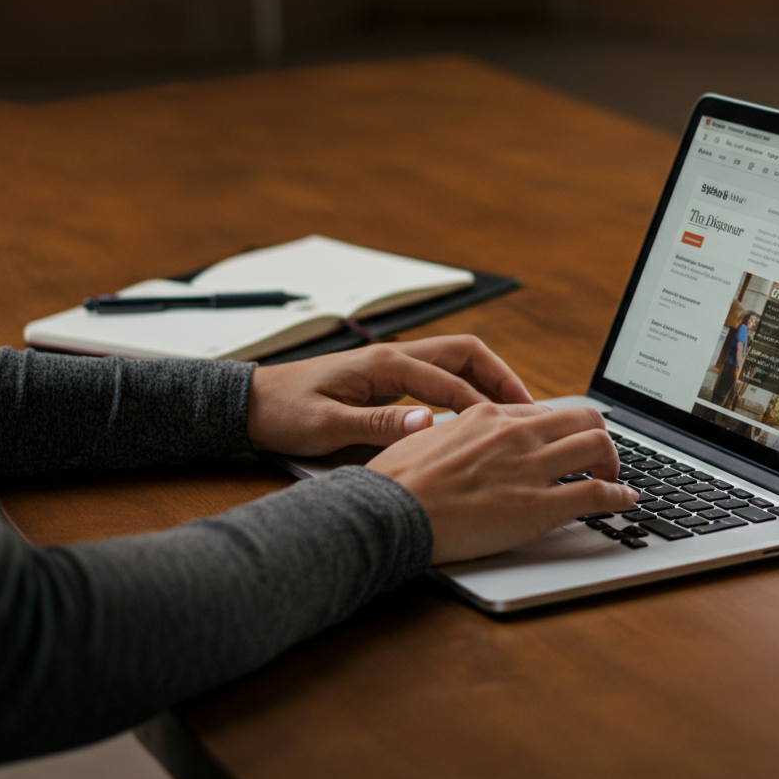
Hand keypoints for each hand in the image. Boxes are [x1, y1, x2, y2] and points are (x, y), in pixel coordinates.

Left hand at [247, 336, 533, 455]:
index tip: (511, 423)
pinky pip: (439, 376)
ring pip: (455, 360)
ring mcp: (391, 365)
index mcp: (383, 363)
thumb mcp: (327, 426)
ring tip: (513, 410)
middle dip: (499, 375)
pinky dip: (465, 389)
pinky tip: (475, 416)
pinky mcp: (387, 380)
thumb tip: (428, 425)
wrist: (251, 404)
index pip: (449, 377)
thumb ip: (379, 425)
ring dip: (486, 380)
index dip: (484, 401)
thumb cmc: (283, 411)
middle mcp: (393, 356)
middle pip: (464, 352)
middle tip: (527, 407)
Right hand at [367, 403, 634, 562]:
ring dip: (613, 463)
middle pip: (583, 419)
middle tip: (599, 459)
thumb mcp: (428, 439)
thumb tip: (463, 441)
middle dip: (598, 438)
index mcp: (488, 416)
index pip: (545, 412)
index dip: (563, 430)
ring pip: (598, 446)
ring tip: (613, 478)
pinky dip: (619, 496)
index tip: (567, 443)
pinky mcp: (537, 506)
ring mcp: (529, 468)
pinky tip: (625, 501)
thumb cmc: (397, 481)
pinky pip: (596, 493)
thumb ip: (457, 436)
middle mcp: (515, 434)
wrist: (389, 510)